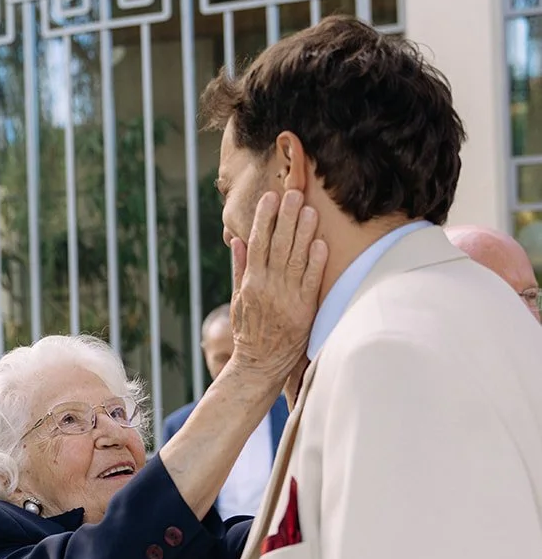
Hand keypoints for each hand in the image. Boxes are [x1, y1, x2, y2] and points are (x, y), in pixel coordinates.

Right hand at [228, 191, 326, 387]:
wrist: (260, 365)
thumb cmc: (248, 331)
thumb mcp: (239, 299)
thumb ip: (240, 268)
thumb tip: (237, 240)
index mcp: (251, 282)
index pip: (258, 243)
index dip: (264, 219)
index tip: (270, 198)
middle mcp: (268, 286)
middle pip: (278, 245)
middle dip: (286, 218)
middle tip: (293, 194)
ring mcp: (286, 298)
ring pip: (296, 258)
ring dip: (303, 233)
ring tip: (310, 210)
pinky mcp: (304, 310)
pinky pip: (311, 281)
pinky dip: (316, 262)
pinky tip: (321, 243)